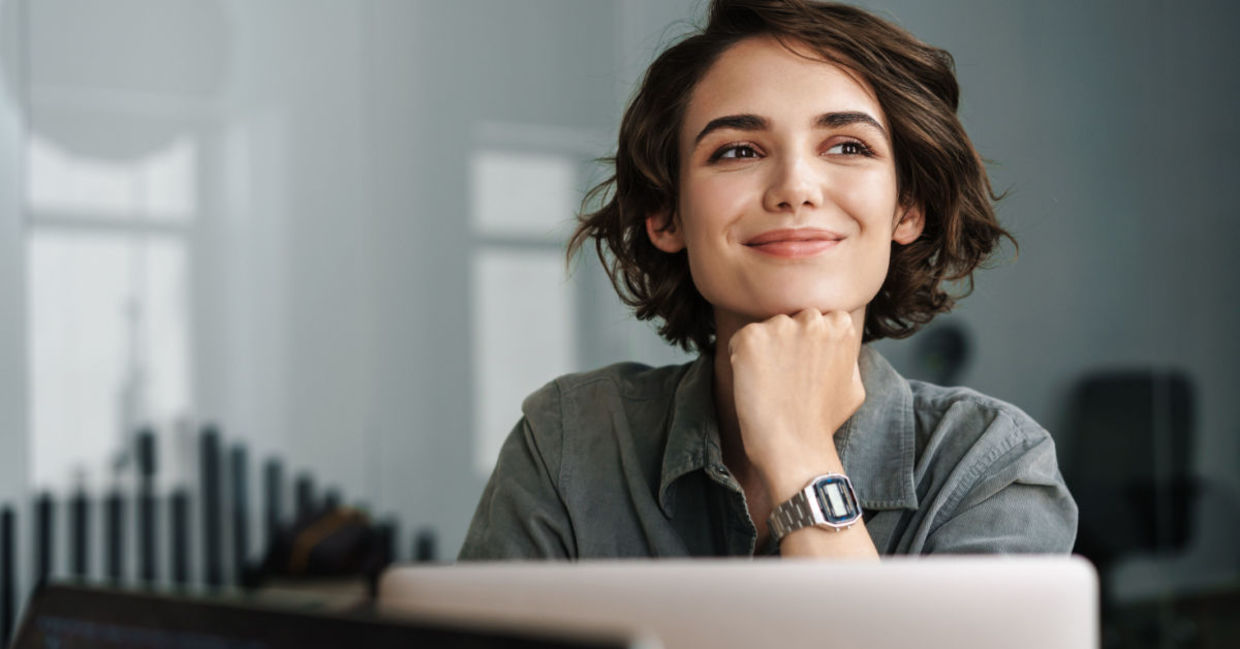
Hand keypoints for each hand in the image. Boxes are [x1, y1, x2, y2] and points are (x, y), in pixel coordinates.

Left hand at [727, 309, 864, 495]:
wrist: (795, 448)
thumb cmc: (823, 422)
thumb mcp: (854, 385)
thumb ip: (847, 355)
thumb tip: (838, 342)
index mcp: (840, 325)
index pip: (816, 318)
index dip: (806, 344)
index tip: (804, 369)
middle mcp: (812, 319)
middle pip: (790, 319)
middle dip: (785, 342)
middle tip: (785, 377)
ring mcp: (780, 326)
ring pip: (765, 329)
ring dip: (763, 350)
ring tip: (771, 385)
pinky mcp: (751, 338)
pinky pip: (740, 340)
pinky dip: (741, 359)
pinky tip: (754, 384)